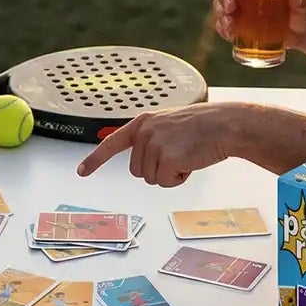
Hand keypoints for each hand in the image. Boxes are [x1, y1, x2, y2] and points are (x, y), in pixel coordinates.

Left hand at [77, 108, 233, 185]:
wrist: (224, 125)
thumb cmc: (202, 127)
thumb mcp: (169, 125)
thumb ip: (151, 139)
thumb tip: (141, 163)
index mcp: (143, 122)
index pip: (112, 143)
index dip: (96, 159)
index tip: (81, 172)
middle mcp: (144, 132)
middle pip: (137, 171)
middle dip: (157, 170)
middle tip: (179, 154)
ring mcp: (153, 145)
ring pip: (150, 179)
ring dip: (169, 174)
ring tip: (186, 155)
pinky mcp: (166, 158)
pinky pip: (165, 183)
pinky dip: (178, 179)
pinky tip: (191, 162)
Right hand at [213, 0, 305, 48]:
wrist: (304, 31)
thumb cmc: (305, 9)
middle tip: (230, 7)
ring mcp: (240, 7)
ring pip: (220, 5)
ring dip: (221, 14)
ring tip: (230, 25)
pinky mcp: (240, 24)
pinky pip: (224, 24)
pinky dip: (223, 29)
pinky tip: (229, 34)